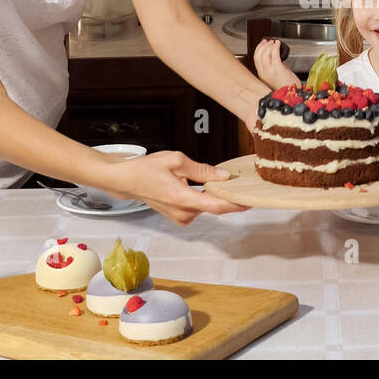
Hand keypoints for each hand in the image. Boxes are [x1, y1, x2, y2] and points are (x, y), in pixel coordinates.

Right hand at [97, 150, 249, 224]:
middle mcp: (182, 212)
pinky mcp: (180, 217)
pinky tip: (204, 187)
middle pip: (214, 205)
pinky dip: (205, 197)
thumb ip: (203, 169)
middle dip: (227, 194)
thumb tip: (223, 176)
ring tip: (217, 180)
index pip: (216, 206)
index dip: (236, 204)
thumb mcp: (176, 161)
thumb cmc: (147, 169)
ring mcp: (181, 217)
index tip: (251, 200)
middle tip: (240, 182)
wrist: (127, 181)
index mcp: (182, 198)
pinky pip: (199, 207)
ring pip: (207, 206)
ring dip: (214, 194)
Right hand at [253, 39, 300, 90]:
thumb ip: (274, 64)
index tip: (263, 43)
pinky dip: (276, 47)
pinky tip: (278, 44)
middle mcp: (263, 73)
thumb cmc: (286, 86)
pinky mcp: (278, 69)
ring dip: (269, 46)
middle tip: (269, 41)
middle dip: (263, 45)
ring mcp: (270, 71)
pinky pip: (274, 55)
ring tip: (274, 43)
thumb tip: (275, 54)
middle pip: (259, 55)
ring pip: (265, 54)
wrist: (291, 94)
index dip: (259, 48)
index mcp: (261, 74)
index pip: (256, 58)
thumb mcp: (276, 74)